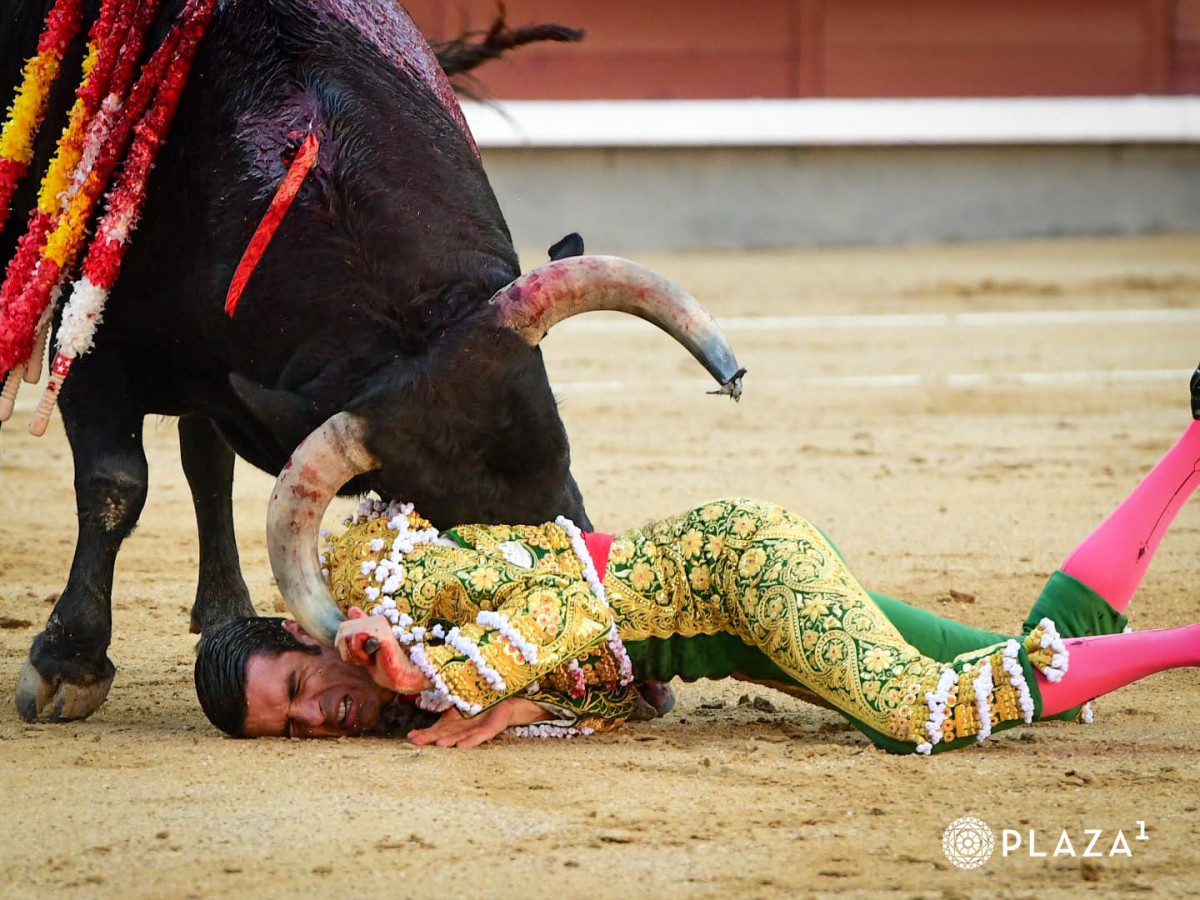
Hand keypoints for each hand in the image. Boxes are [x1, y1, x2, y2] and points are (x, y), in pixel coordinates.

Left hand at [335, 608, 429, 693]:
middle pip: (342, 630)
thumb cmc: (383, 665)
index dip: (345, 646)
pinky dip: (359, 652)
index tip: (361, 655)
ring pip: (347, 635)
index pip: (343, 628)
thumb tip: (352, 608)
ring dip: (354, 654)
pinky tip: (372, 657)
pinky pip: (356, 637)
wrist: (400, 677)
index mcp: (374, 620)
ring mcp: (381, 625)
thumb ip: (359, 630)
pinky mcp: (382, 634)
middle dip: (347, 650)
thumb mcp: (366, 647)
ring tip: (369, 658)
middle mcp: (377, 619)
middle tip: (365, 658)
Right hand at [408, 697, 552, 747]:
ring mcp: (475, 730)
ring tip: (438, 744)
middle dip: (431, 738)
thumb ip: (444, 700)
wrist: (508, 700)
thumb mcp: (459, 699)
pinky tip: (461, 746)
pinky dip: (470, 741)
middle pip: (444, 734)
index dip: (424, 732)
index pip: (436, 728)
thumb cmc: (481, 701)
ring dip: (449, 740)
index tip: (410, 737)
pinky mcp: (489, 730)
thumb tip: (420, 697)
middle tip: (416, 742)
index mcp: (453, 722)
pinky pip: (479, 736)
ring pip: (459, 736)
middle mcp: (462, 729)